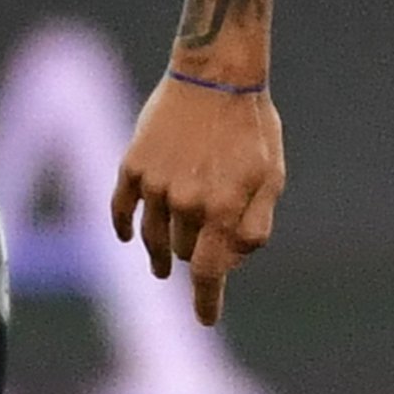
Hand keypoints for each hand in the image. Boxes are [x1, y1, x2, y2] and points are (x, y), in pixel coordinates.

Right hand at [112, 73, 287, 323]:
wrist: (217, 73)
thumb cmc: (252, 128)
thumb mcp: (272, 177)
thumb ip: (254, 226)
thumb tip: (228, 263)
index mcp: (223, 210)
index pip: (208, 272)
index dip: (206, 301)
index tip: (205, 319)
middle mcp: (185, 203)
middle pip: (185, 251)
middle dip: (196, 254)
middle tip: (206, 249)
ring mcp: (155, 185)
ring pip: (154, 236)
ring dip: (160, 253)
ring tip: (162, 265)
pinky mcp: (133, 165)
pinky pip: (121, 207)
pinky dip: (124, 226)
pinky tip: (127, 237)